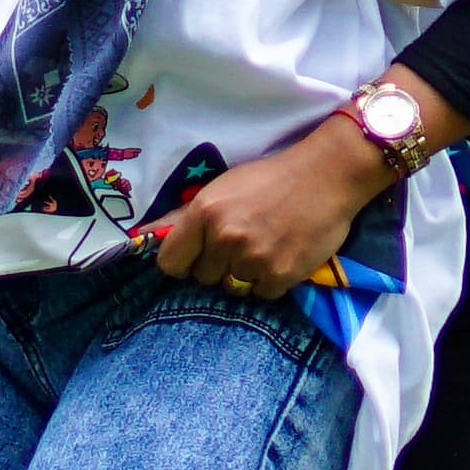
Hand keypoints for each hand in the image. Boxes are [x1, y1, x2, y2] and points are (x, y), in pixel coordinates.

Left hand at [135, 102, 403, 303]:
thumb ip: (184, 216)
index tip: (200, 254)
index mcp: (204, 213)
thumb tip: (141, 235)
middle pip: (204, 278)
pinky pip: (262, 294)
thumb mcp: (222, 187)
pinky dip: (272, 281)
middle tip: (244, 243)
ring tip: (266, 248)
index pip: (170, 263)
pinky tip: (283, 256)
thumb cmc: (271, 178)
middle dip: (219, 266)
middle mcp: (225, 237)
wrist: (327, 175)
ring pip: (233, 288)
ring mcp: (253, 258)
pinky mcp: (281, 274)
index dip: (185, 261)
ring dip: (246, 274)